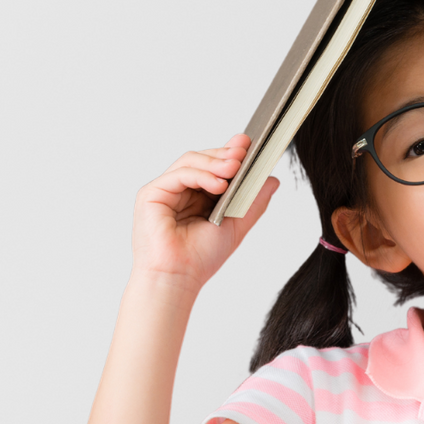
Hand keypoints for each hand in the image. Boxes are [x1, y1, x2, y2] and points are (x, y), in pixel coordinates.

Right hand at [131, 134, 278, 288]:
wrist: (178, 278)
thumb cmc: (201, 257)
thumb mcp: (236, 225)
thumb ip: (252, 202)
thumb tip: (272, 180)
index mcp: (196, 195)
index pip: (213, 166)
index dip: (230, 153)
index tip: (250, 146)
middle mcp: (178, 190)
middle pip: (201, 159)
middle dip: (225, 154)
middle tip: (245, 152)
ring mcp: (164, 191)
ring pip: (190, 162)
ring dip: (215, 162)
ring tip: (235, 168)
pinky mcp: (151, 195)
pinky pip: (179, 175)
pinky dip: (201, 175)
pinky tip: (220, 184)